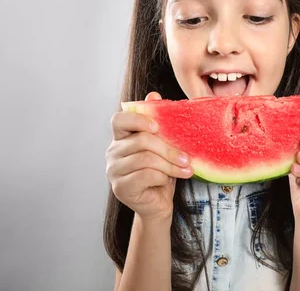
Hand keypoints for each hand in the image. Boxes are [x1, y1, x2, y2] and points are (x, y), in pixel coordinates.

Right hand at [105, 92, 192, 220]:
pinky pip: (145, 175)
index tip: (159, 127)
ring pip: (146, 158)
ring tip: (186, 169)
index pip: (119, 120)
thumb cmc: (161, 173)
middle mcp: (113, 153)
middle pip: (141, 140)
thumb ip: (158, 123)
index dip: (138, 120)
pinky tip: (171, 180)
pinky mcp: (120, 187)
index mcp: (121, 138)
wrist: (158, 205)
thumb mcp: (163, 146)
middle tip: (187, 158)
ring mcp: (113, 171)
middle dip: (169, 149)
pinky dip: (163, 176)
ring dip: (170, 164)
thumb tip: (154, 94)